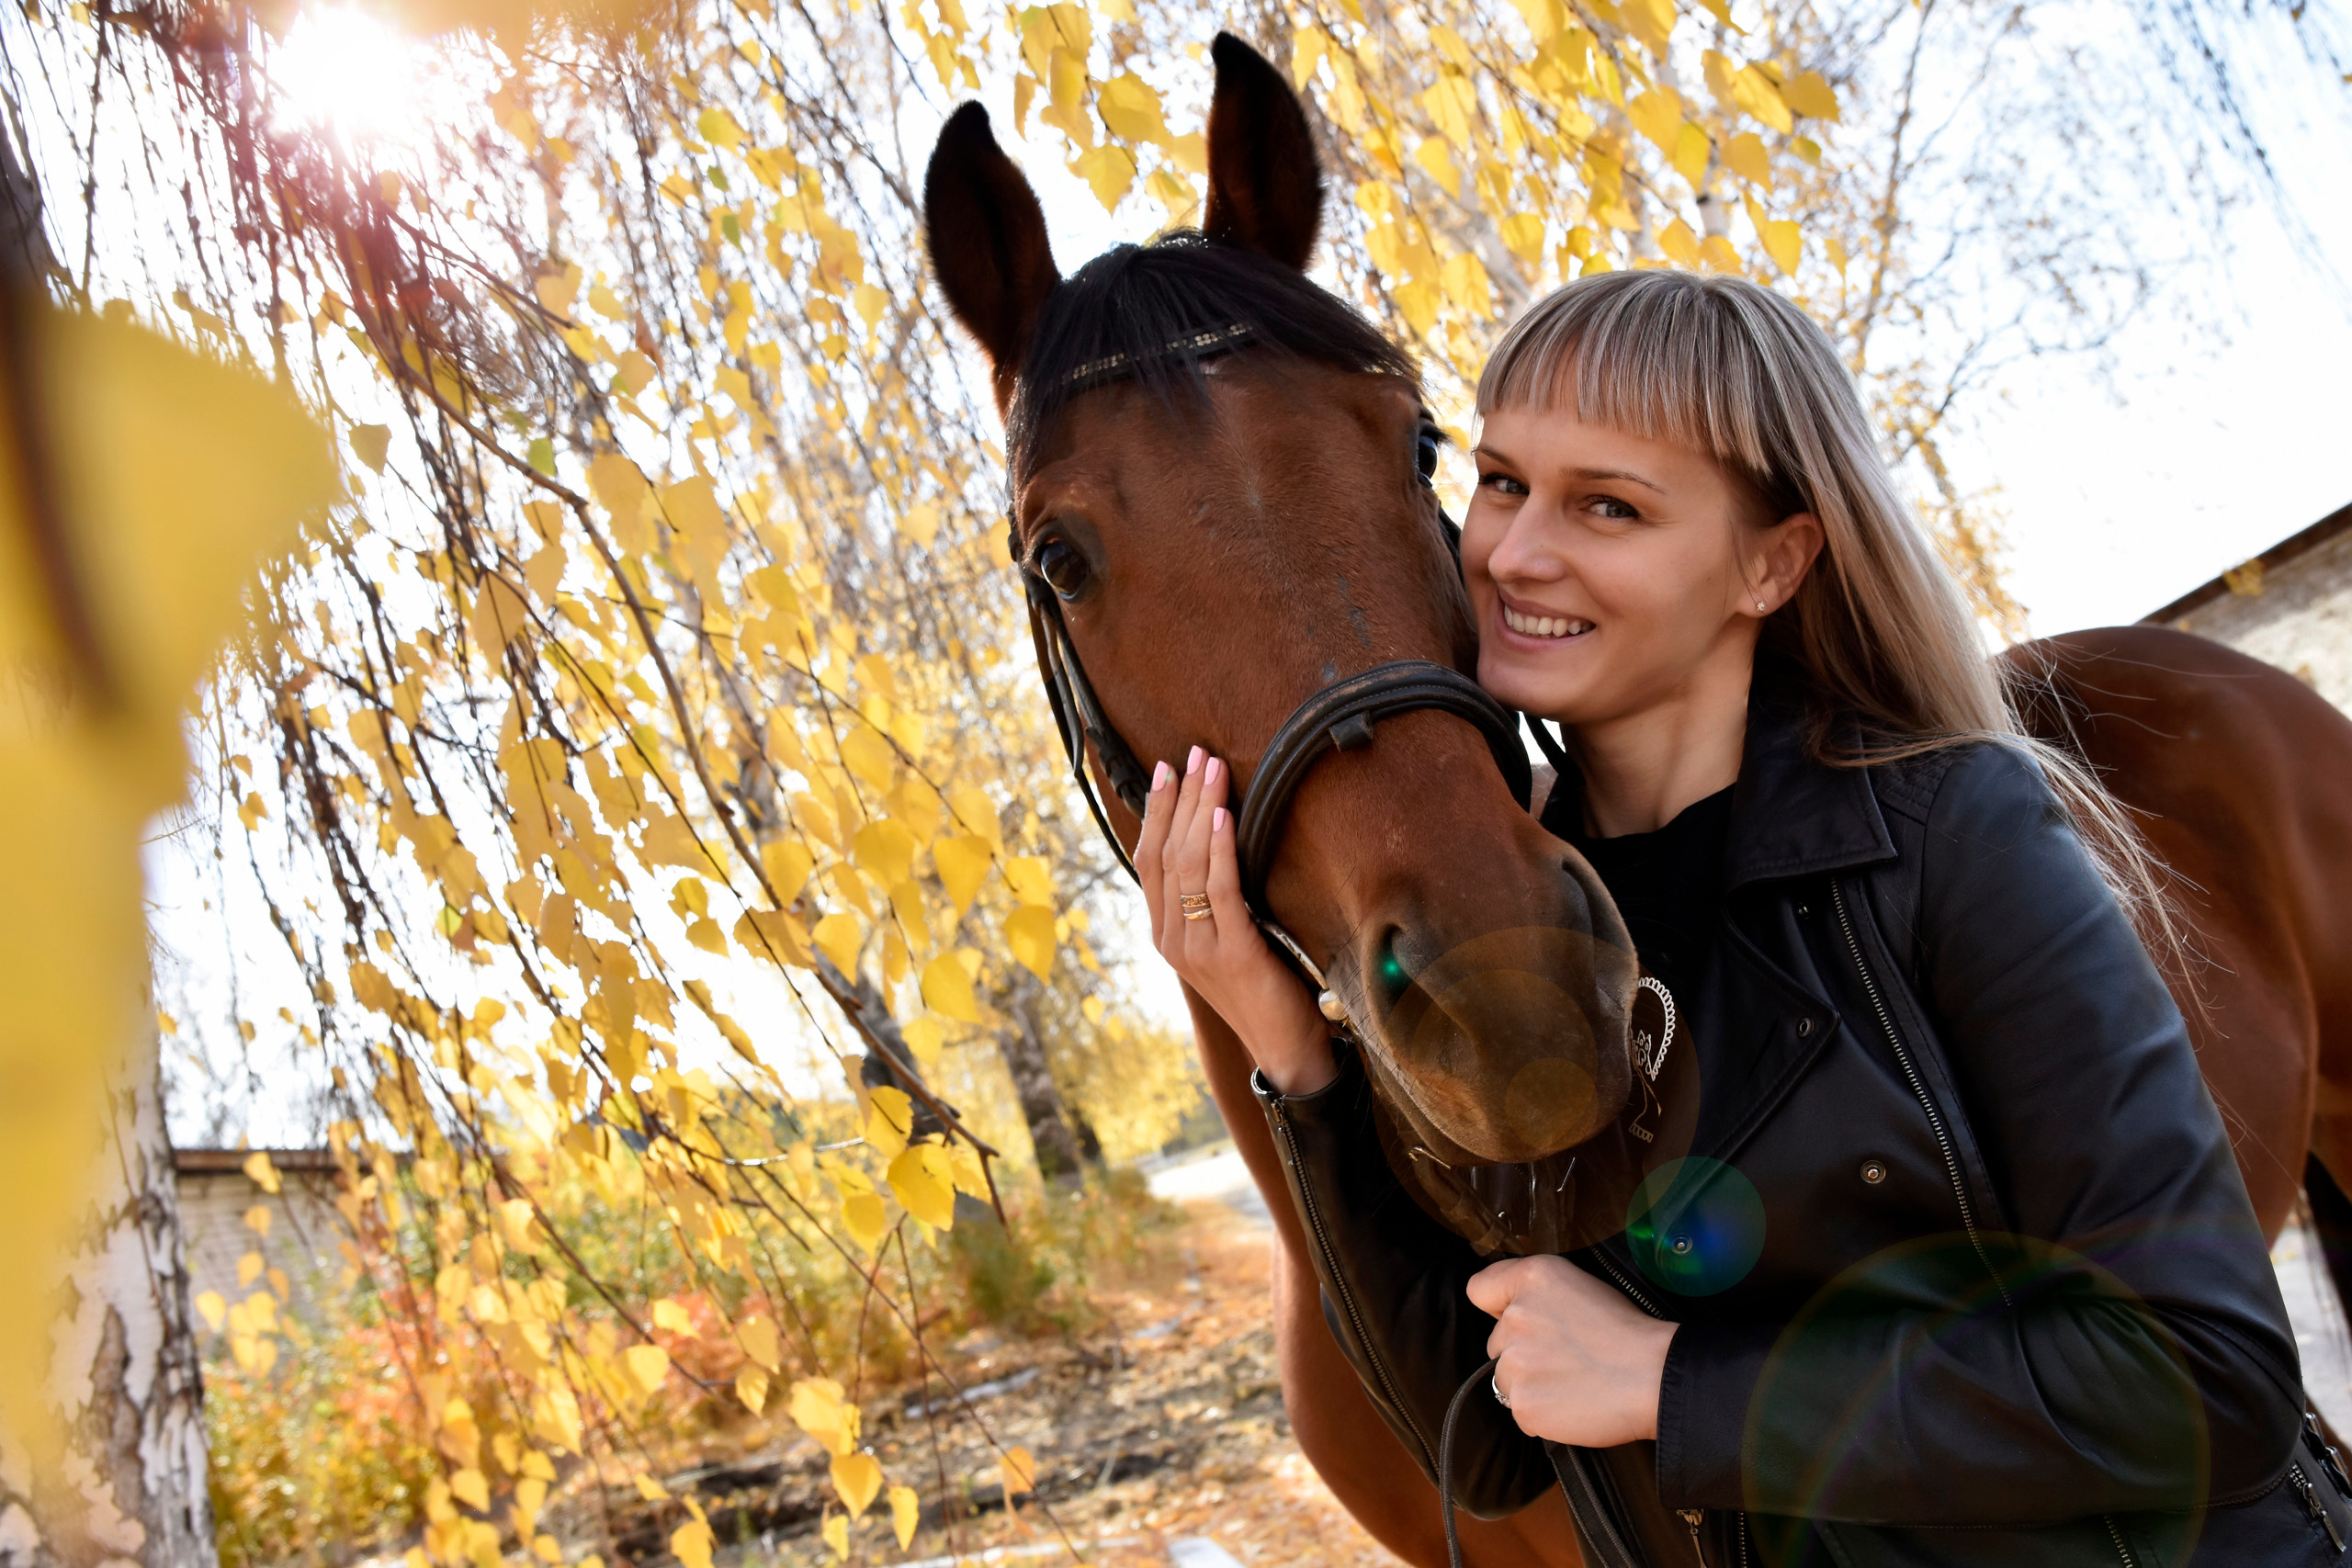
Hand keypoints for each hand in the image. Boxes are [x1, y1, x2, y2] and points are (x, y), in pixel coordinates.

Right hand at [1136, 746, 1335, 1094]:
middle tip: (1193, 753)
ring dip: (1200, 810)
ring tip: (1212, 769)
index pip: (1149, 860)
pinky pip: (1219, 891)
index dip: (1155, 811)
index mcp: (1166, 933)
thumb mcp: (1230, 938)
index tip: (1166, 768)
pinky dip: (1219, 849)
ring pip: (1187, 865)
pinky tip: (1223, 817)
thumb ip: (1216, 901)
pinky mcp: (1230, 952)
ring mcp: (1195, 947)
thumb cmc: (1265, 988)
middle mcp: (1170, 938)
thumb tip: (1222, 841)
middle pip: (1164, 854)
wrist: (1285, 1047)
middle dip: (1178, 797)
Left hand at [1470, 1255, 1676, 1447]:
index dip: (1498, 1306)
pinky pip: (1520, 1410)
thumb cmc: (1628, 1333)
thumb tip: (1509, 1311)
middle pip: (1497, 1342)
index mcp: (1533, 1279)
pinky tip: (1572, 1402)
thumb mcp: (1581, 1285)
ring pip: (1506, 1378)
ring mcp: (1515, 1363)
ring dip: (1530, 1383)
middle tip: (1565, 1356)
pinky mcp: (1523, 1404)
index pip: (1480, 1289)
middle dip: (1522, 1351)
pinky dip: (1542, 1412)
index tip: (1516, 1317)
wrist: (1655, 1378)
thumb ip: (1537, 1293)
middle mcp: (1515, 1317)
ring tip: (1573, 1380)